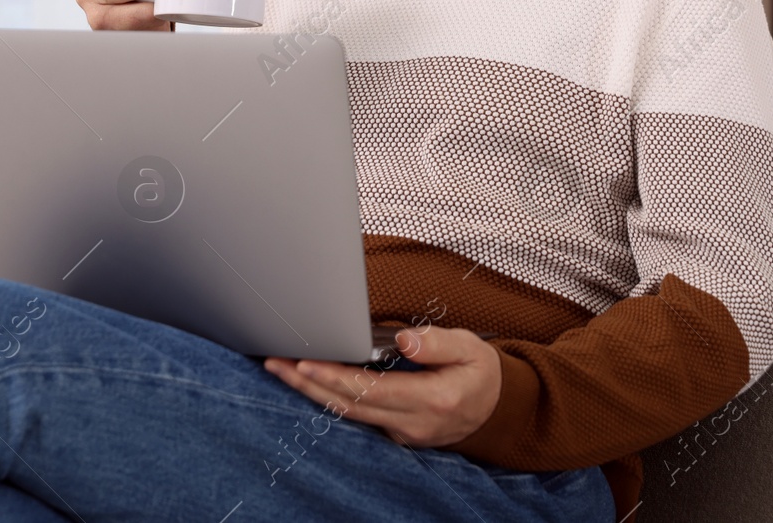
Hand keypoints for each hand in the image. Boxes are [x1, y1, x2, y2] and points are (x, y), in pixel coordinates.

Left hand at [263, 326, 501, 447]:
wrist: (496, 408)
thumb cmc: (480, 372)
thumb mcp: (470, 348)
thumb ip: (437, 343)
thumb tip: (405, 339)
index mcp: (434, 400)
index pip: (374, 390)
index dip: (337, 378)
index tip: (307, 363)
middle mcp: (414, 423)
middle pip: (350, 406)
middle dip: (309, 384)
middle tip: (276, 363)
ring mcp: (403, 432)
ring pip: (348, 414)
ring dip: (312, 393)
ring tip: (281, 370)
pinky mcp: (395, 432)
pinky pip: (356, 417)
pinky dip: (329, 399)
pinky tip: (308, 382)